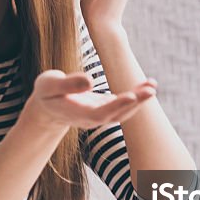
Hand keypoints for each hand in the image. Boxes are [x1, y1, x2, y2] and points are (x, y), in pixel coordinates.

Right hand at [24, 69, 154, 130]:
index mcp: (77, 113)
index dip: (116, 106)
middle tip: (150, 90)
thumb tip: (90, 81)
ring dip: (139, 100)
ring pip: (123, 111)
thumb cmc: (47, 92)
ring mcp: (100, 114)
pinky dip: (137, 95)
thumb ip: (67, 84)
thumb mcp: (49, 84)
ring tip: (152, 85)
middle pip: (116, 115)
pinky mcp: (106, 107)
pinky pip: (124, 104)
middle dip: (134, 103)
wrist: (48, 107)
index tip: (131, 96)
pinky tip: (148, 84)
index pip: (100, 113)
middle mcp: (91, 118)